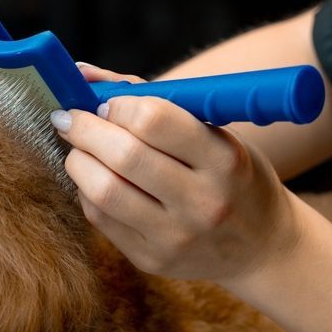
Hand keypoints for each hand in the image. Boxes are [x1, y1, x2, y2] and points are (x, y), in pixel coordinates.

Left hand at [51, 63, 303, 285]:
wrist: (261, 247)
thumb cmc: (232, 176)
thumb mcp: (216, 133)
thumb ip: (153, 100)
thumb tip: (81, 72)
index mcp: (224, 159)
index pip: (154, 120)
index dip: (118, 105)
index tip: (107, 103)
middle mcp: (203, 201)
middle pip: (123, 156)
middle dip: (85, 129)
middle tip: (70, 118)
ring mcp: (176, 236)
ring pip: (103, 191)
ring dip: (78, 161)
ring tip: (78, 149)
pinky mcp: (151, 259)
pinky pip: (100, 218)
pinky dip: (86, 191)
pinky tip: (93, 179)